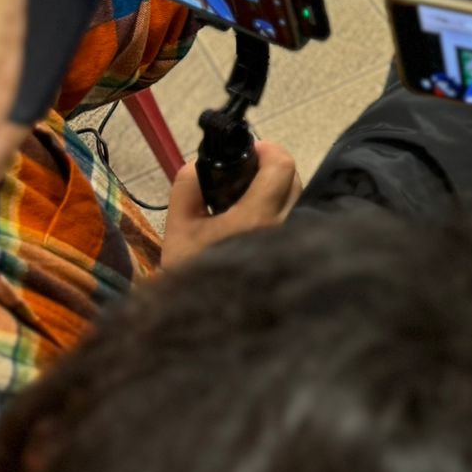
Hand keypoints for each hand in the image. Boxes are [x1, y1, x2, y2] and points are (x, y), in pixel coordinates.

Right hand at [160, 140, 302, 267]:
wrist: (201, 321)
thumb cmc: (189, 274)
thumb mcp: (178, 227)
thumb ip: (187, 187)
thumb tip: (199, 164)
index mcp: (256, 218)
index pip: (282, 167)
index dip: (268, 150)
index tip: (249, 151)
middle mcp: (281, 228)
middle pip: (294, 179)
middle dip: (272, 166)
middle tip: (245, 169)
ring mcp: (288, 242)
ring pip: (293, 200)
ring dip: (274, 188)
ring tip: (243, 194)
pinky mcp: (288, 253)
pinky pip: (288, 219)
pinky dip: (273, 209)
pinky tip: (247, 218)